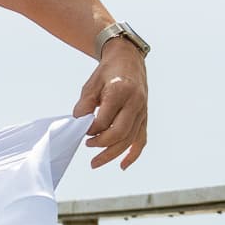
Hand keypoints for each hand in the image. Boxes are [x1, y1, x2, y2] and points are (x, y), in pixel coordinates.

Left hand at [72, 48, 147, 169]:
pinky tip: (122, 165)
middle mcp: (135, 102)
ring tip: (95, 162)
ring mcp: (142, 111)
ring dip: (112, 154)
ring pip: (130, 139)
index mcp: (120, 91)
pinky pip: (141, 139)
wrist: (128, 59)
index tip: (81, 130)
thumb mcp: (91, 84)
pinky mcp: (144, 117)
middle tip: (87, 146)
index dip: (91, 129)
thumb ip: (84, 105)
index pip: (105, 120)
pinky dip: (133, 154)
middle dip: (101, 144)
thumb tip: (79, 125)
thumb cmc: (108, 72)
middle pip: (120, 133)